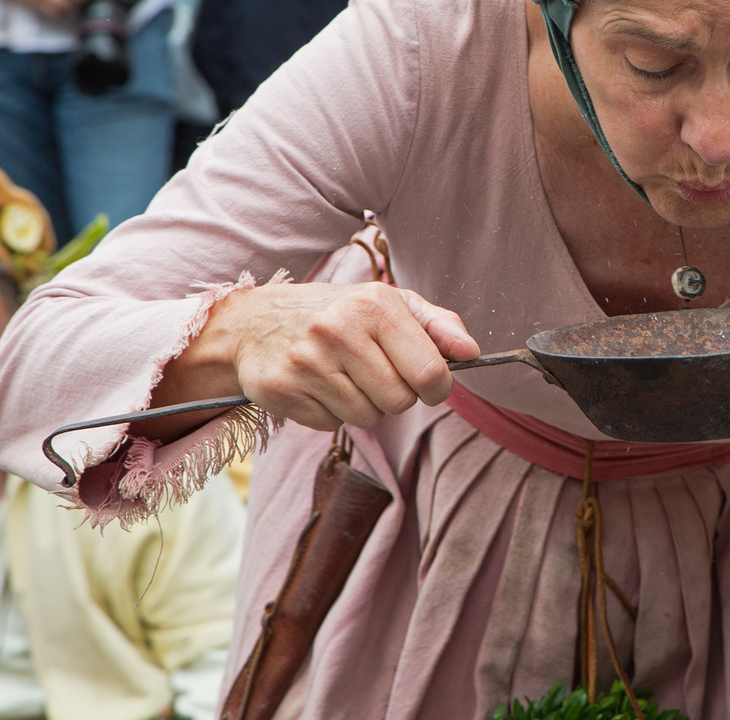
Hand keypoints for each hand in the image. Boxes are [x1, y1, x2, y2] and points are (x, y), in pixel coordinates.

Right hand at [195, 281, 479, 431]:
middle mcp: (338, 330)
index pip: (431, 374)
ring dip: (363, 405)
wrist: (256, 320)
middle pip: (400, 402)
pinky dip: (330, 413)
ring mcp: (306, 361)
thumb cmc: (339, 313)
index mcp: (375, 305)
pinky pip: (331, 425)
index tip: (427, 382)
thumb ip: (438, 325)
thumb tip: (472, 352)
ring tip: (344, 376)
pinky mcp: (281, 389)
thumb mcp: (391, 304)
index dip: (437, 387)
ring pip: (366, 418)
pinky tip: (317, 385)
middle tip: (375, 373)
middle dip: (396, 396)